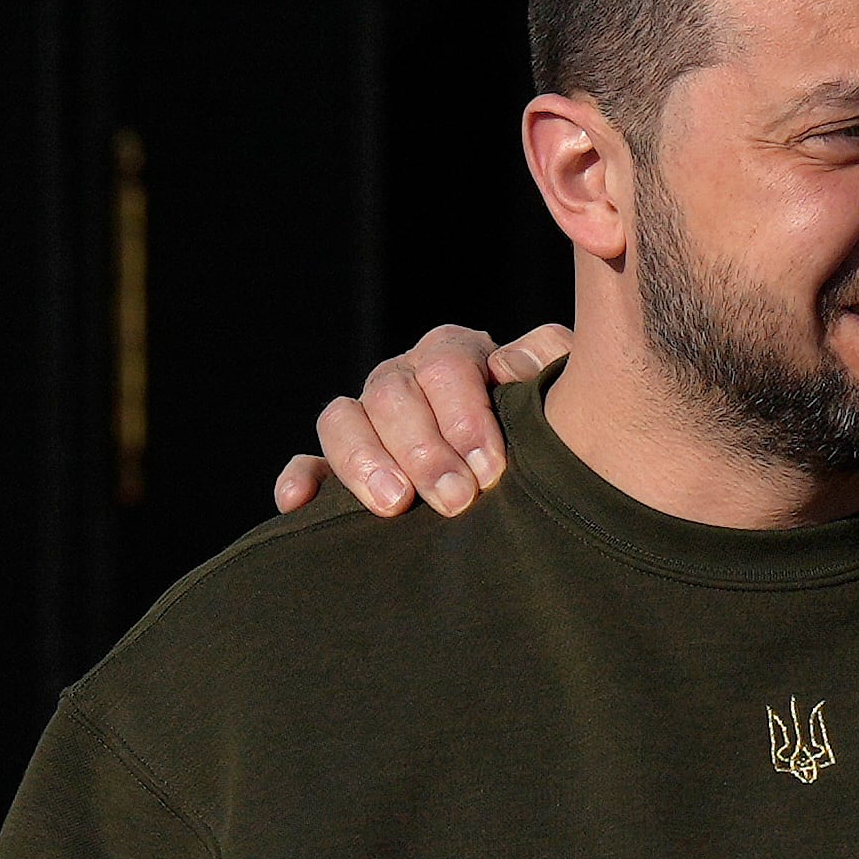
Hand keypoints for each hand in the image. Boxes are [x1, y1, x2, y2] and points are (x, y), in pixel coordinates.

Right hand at [274, 323, 571, 518]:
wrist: (534, 464)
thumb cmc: (550, 420)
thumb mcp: (561, 383)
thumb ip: (545, 360)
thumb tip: (506, 369)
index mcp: (454, 353)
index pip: (446, 368)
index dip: (466, 417)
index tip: (491, 469)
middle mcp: (404, 377)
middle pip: (391, 395)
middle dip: (424, 451)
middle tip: (455, 500)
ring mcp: (368, 418)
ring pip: (341, 420)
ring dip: (364, 462)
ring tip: (394, 505)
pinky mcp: (340, 462)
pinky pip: (309, 461)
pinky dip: (300, 477)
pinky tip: (297, 500)